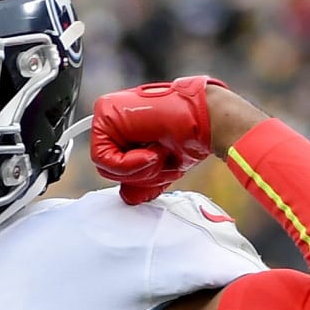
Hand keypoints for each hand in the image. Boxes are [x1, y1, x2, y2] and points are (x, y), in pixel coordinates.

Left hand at [90, 76, 225, 204]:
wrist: (206, 118)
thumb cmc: (191, 135)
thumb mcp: (161, 167)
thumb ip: (140, 181)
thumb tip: (128, 196)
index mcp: (125, 130)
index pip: (115, 168)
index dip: (139, 176)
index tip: (162, 165)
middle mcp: (115, 122)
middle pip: (108, 169)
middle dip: (138, 175)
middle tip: (162, 160)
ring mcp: (108, 115)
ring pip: (104, 166)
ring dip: (138, 170)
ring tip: (159, 152)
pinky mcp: (105, 113)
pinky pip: (103, 158)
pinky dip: (129, 164)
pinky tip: (151, 151)